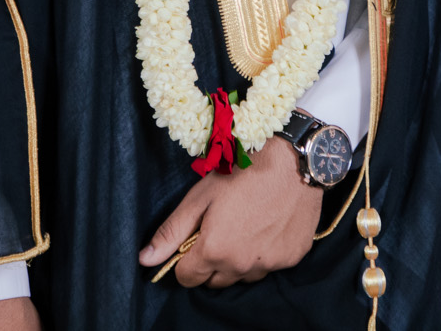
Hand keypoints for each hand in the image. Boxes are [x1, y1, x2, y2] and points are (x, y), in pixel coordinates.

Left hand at [138, 139, 323, 287]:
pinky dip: (265, 253)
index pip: (187, 278)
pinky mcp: (292, 257)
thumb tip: (145, 259)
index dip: (185, 260)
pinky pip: (269, 266)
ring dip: (238, 260)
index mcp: (214, 250)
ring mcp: (269, 263)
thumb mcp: (200, 196)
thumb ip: (172, 232)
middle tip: (220, 230)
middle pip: (214, 280)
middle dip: (211, 262)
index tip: (194, 240)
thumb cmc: (243, 171)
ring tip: (246, 226)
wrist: (295, 159)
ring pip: (243, 276)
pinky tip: (268, 225)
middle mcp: (242, 264)